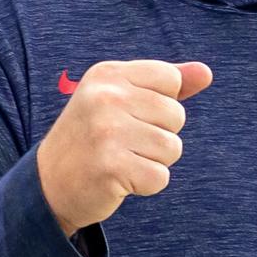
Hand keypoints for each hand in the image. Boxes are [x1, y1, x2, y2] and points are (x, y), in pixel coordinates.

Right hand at [36, 60, 212, 236]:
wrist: (49, 182)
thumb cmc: (93, 135)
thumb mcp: (121, 98)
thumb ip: (164, 84)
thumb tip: (207, 73)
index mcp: (108, 73)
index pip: (170, 78)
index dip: (161, 103)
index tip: (131, 114)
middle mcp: (106, 97)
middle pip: (176, 114)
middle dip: (158, 134)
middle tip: (122, 142)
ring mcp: (107, 131)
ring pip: (172, 147)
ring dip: (152, 160)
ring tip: (122, 159)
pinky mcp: (111, 167)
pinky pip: (160, 176)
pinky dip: (145, 183)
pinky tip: (119, 178)